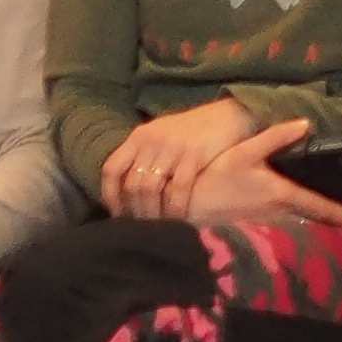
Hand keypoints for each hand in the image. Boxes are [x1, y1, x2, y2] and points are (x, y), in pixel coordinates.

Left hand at [103, 97, 265, 220]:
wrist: (231, 114)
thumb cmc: (195, 130)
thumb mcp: (163, 136)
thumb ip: (145, 157)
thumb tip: (128, 192)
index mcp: (139, 136)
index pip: (112, 169)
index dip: (110, 196)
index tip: (118, 215)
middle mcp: (151, 140)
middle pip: (132, 184)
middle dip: (135, 210)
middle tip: (142, 227)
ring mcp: (172, 147)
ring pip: (150, 188)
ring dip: (152, 212)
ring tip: (158, 227)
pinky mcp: (194, 154)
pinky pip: (177, 188)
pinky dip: (175, 207)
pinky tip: (179, 219)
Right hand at [182, 114, 341, 230]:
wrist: (183, 204)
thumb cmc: (214, 176)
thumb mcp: (245, 152)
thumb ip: (275, 137)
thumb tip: (306, 123)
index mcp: (281, 194)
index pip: (319, 206)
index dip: (341, 215)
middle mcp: (277, 213)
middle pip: (312, 220)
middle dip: (333, 222)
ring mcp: (264, 223)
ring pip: (297, 224)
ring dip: (315, 224)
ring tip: (334, 222)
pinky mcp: (252, 226)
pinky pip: (282, 226)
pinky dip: (297, 224)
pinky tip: (299, 219)